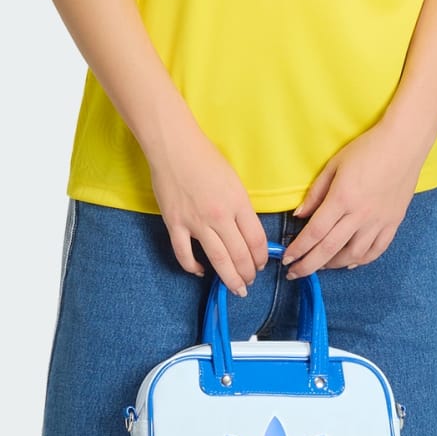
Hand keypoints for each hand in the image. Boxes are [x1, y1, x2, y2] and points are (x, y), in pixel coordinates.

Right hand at [146, 119, 269, 297]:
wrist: (174, 147)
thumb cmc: (205, 158)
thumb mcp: (234, 181)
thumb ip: (240, 207)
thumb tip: (245, 231)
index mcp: (238, 203)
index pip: (256, 240)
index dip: (262, 257)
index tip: (262, 264)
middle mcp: (220, 217)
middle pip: (240, 255)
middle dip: (248, 273)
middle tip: (250, 282)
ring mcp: (196, 223)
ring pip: (217, 260)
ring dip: (229, 278)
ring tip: (235, 288)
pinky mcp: (175, 224)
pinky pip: (184, 254)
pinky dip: (192, 267)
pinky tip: (200, 271)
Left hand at [281, 122, 425, 277]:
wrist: (404, 144)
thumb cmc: (367, 149)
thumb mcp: (334, 165)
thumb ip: (316, 193)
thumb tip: (299, 216)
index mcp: (342, 198)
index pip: (314, 232)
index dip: (298, 249)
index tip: (286, 259)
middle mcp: (360, 214)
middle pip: (329, 249)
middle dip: (308, 265)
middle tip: (295, 273)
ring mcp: (379, 221)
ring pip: (353, 255)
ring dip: (333, 265)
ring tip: (320, 266)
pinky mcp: (393, 223)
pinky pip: (376, 250)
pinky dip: (361, 260)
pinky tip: (349, 262)